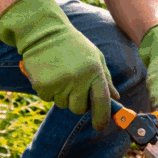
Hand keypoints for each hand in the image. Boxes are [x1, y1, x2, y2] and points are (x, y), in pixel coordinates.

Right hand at [0, 0, 119, 129]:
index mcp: (94, 72)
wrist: (43, 31)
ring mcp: (60, 83)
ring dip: (61, 94)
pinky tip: (48, 73)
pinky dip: (48, 90)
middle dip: (77, 102)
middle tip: (73, 86)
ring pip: (62, 104)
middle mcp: (78, 79)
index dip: (102, 118)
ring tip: (60, 74)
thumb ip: (105, 79)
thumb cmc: (73, 45)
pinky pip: (47, 98)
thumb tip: (115, 99)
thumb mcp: (94, 57)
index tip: (100, 125)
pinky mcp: (42, 85)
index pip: (102, 102)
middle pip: (79, 109)